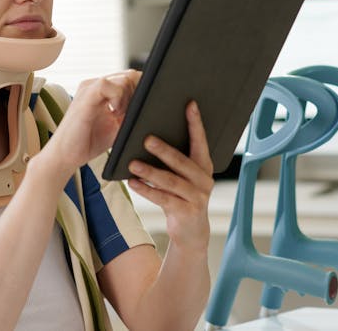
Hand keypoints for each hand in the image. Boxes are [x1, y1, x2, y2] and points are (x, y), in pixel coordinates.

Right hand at [39, 70, 140, 173]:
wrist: (66, 155)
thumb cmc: (89, 141)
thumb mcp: (118, 126)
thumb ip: (132, 114)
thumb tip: (153, 108)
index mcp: (104, 90)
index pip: (131, 78)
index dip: (142, 90)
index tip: (143, 108)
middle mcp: (96, 85)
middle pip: (130, 75)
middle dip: (137, 94)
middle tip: (129, 114)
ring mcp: (90, 88)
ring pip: (123, 78)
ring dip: (129, 98)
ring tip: (119, 116)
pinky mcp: (85, 95)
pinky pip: (107, 84)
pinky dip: (118, 98)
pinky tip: (114, 112)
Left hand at [126, 101, 213, 251]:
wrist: (192, 232)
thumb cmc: (183, 197)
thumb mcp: (183, 177)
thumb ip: (175, 161)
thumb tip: (151, 137)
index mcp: (204, 166)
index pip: (201, 141)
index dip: (195, 123)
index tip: (189, 105)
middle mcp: (204, 180)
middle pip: (182, 161)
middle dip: (164, 150)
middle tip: (146, 139)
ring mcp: (197, 197)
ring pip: (171, 181)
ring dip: (150, 172)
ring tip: (132, 164)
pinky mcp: (186, 212)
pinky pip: (163, 199)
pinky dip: (147, 190)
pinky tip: (133, 183)